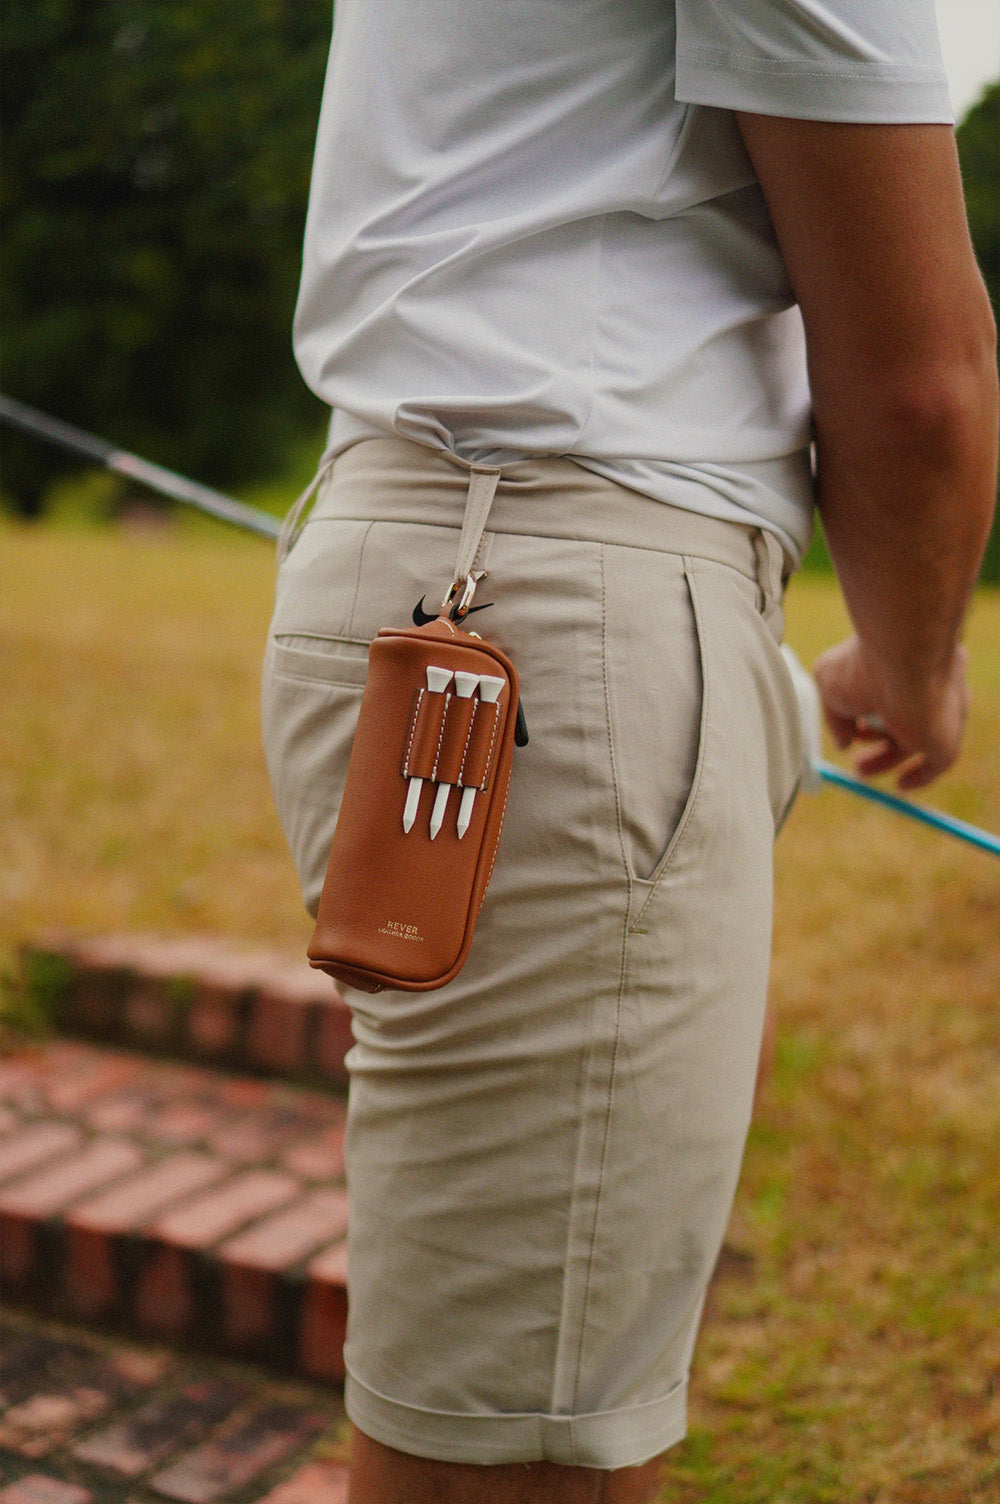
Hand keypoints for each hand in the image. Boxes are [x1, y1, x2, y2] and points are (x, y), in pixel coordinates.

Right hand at [812, 636, 970, 790]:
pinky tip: (901, 784)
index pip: (891, 700)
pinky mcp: (947, 737)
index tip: (852, 736)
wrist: (901, 659)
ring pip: (917, 744)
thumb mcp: (831, 687)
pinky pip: (937, 764)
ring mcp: (939, 714)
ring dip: (888, 761)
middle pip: (905, 724)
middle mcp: (926, 691)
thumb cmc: (863, 666)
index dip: (869, 721)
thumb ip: (836, 718)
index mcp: (903, 671)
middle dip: (879, 744)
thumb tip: (844, 743)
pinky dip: (920, 776)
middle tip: (857, 763)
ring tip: (860, 770)